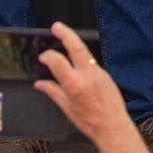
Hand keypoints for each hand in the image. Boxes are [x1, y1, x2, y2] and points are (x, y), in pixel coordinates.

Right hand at [34, 20, 128, 143]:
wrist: (113, 126)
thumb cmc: (90, 122)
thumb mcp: (66, 109)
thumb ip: (53, 92)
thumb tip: (40, 84)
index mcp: (75, 85)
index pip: (58, 62)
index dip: (48, 56)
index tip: (43, 56)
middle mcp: (88, 75)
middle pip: (77, 47)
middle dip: (66, 34)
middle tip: (56, 26)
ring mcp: (99, 72)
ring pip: (85, 52)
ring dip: (74, 43)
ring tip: (64, 37)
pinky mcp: (105, 73)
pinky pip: (91, 62)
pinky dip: (82, 59)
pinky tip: (76, 62)